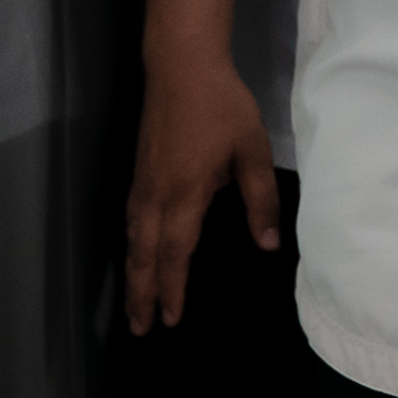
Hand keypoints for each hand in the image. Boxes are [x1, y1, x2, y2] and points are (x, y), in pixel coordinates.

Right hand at [124, 35, 278, 333]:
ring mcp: (141, 185)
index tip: (171, 319)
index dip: (173, 289)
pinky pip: (131, 223)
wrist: (181, 68)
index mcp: (184, 195)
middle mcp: (155, 197)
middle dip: (142, 294)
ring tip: (136, 304)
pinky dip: (131, 249)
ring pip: (132, 241)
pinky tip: (138, 256)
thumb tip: (266, 244)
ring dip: (133, 275)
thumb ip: (260, 199)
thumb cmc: (222, 108)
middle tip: (140, 329)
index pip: (175, 255)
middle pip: (144, 257)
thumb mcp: (253, 152)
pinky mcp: (138, 174)